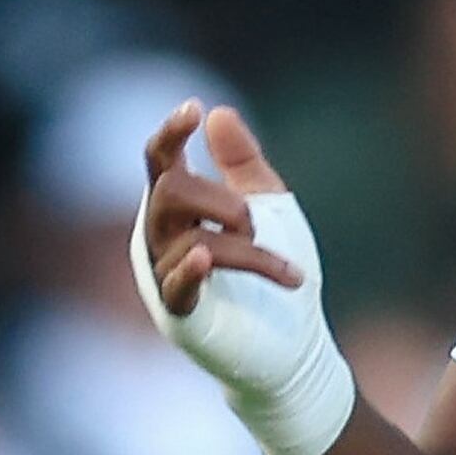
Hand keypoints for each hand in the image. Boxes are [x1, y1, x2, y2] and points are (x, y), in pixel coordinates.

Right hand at [135, 102, 356, 454]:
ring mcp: (166, 277)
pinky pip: (175, 285)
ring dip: (246, 246)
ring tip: (283, 267)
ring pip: (188, 237)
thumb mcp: (270, 207)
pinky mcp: (181, 315)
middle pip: (170, 191)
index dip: (170, 134)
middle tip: (256, 224)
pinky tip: (206, 256)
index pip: (160, 162)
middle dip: (222, 200)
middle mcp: (162, 239)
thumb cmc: (275, 274)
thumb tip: (219, 113)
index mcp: (180, 210)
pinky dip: (191, 270)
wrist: (296, 344)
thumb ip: (243, 162)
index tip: (193, 110)